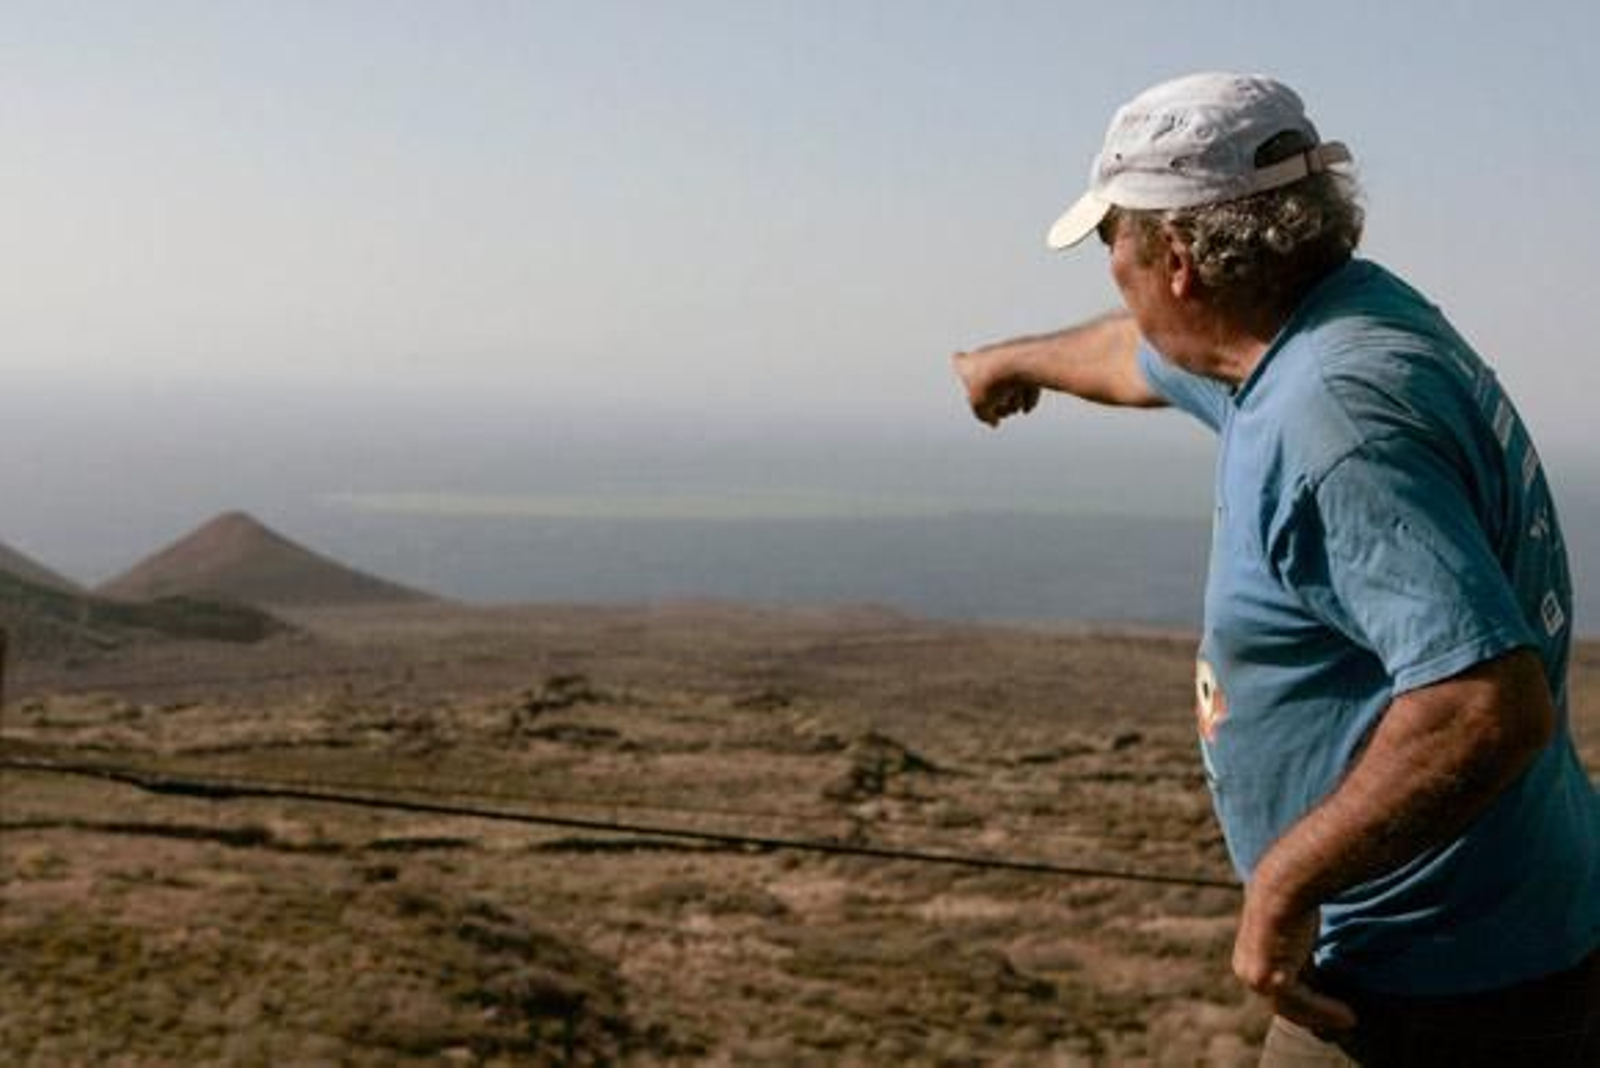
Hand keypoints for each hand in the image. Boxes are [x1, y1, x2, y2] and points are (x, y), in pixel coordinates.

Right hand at [952, 350, 1040, 426]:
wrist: (1021, 364)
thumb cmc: (995, 380)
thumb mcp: (980, 406)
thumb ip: (984, 416)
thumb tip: (993, 422)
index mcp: (967, 363)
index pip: (959, 360)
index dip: (959, 363)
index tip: (959, 360)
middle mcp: (986, 353)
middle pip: (988, 381)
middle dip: (995, 400)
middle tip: (999, 411)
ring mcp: (1007, 353)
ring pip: (1008, 382)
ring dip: (1012, 400)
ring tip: (1014, 407)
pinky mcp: (1027, 356)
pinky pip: (1025, 380)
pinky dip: (1026, 394)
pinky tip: (1027, 407)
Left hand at [1232, 890, 1357, 1033]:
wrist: (1285, 884)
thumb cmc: (1291, 899)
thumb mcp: (1291, 933)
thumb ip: (1296, 951)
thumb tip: (1309, 964)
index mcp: (1247, 958)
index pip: (1275, 989)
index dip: (1303, 1001)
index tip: (1328, 1007)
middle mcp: (1246, 971)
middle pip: (1283, 1004)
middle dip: (1313, 1015)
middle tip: (1342, 1021)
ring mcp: (1257, 977)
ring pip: (1295, 1008)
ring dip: (1324, 1016)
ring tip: (1349, 1020)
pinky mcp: (1274, 980)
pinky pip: (1305, 1003)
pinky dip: (1327, 1010)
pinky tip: (1348, 1015)